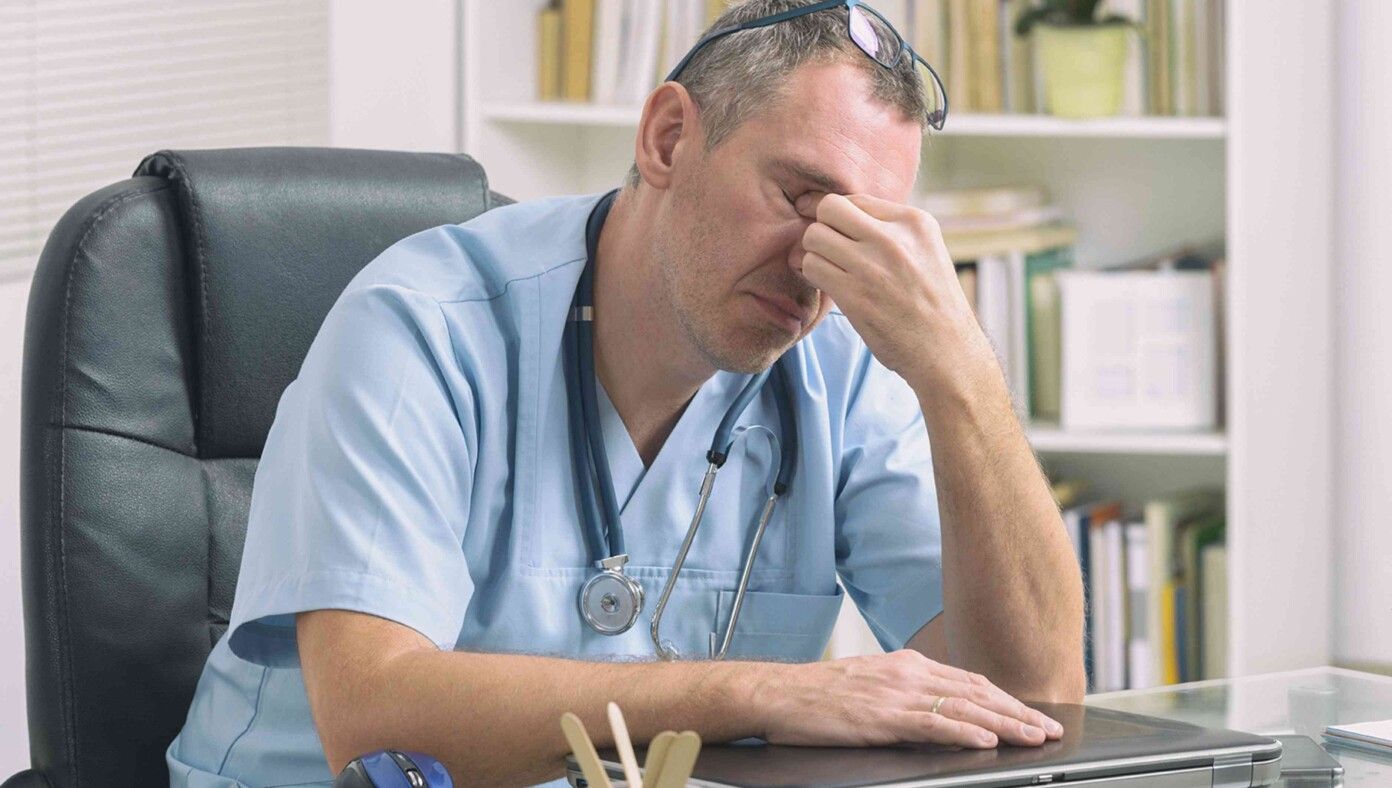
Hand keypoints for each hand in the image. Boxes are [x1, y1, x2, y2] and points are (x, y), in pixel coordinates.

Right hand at [750, 649, 1063, 748]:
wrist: (778, 694)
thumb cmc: (818, 696)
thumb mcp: (870, 685)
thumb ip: (906, 694)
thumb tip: (940, 713)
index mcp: (907, 665)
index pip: (969, 682)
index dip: (1006, 699)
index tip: (1032, 714)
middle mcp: (909, 674)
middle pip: (977, 692)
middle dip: (1018, 712)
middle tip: (1050, 729)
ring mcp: (897, 694)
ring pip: (964, 708)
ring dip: (1005, 723)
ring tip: (1034, 736)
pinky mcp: (882, 716)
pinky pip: (933, 724)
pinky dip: (965, 732)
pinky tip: (987, 740)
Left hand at [794, 192, 993, 389]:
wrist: (946, 350)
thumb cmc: (931, 303)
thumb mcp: (926, 251)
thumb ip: (891, 231)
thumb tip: (842, 215)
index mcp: (914, 222)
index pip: (856, 199)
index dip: (838, 215)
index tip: (831, 228)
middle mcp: (893, 238)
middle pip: (829, 208)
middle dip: (821, 226)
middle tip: (825, 247)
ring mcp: (872, 265)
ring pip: (814, 236)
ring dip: (812, 253)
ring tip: (825, 268)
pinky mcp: (854, 294)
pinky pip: (812, 266)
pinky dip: (810, 273)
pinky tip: (824, 283)